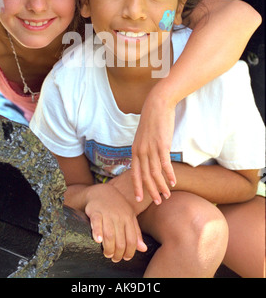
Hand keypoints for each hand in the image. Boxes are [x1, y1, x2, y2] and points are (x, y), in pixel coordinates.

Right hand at [85, 184, 146, 261]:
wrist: (102, 192)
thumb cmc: (117, 207)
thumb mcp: (130, 217)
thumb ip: (136, 233)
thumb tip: (143, 249)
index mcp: (129, 218)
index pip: (132, 240)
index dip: (130, 252)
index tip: (126, 258)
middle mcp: (119, 217)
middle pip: (121, 241)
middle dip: (118, 254)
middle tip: (114, 258)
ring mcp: (107, 214)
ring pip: (110, 235)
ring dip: (108, 248)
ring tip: (107, 254)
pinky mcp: (95, 211)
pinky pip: (97, 223)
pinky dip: (97, 232)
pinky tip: (98, 240)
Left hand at [131, 90, 176, 204]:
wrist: (157, 104)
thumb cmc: (152, 120)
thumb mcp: (143, 136)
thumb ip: (143, 148)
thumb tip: (146, 159)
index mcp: (135, 150)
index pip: (134, 173)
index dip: (137, 186)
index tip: (138, 199)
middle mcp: (141, 151)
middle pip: (145, 176)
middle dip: (151, 191)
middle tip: (157, 202)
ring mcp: (151, 149)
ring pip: (155, 173)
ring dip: (161, 186)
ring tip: (166, 196)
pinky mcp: (162, 145)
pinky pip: (165, 164)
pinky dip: (169, 175)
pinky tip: (173, 182)